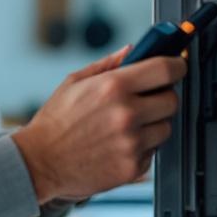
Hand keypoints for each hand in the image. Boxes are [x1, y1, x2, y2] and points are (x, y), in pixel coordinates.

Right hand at [11, 46, 185, 203]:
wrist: (40, 162)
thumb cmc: (55, 122)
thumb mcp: (75, 82)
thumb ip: (108, 64)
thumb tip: (131, 50)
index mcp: (113, 87)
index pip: (165, 69)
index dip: (176, 65)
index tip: (177, 66)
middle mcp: (126, 114)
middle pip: (172, 100)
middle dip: (163, 96)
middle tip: (147, 98)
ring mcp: (132, 142)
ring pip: (166, 127)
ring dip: (154, 123)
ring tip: (128, 123)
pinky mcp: (133, 167)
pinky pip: (153, 151)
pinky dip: (143, 146)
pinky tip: (121, 142)